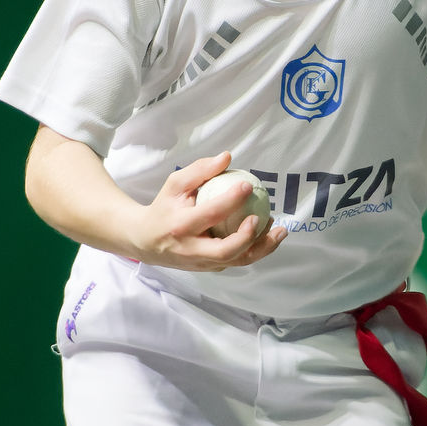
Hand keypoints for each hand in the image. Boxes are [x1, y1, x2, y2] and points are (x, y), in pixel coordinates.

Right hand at [132, 151, 286, 269]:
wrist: (145, 241)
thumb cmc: (164, 207)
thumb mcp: (175, 185)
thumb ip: (200, 170)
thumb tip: (228, 156)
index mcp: (179, 226)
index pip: (209, 214)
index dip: (231, 201)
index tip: (248, 185)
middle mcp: (190, 250)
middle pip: (225, 251)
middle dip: (247, 236)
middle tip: (262, 217)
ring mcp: (201, 263)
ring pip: (237, 261)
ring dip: (262, 247)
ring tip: (281, 230)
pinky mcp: (210, 269)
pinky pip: (237, 261)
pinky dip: (256, 248)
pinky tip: (269, 233)